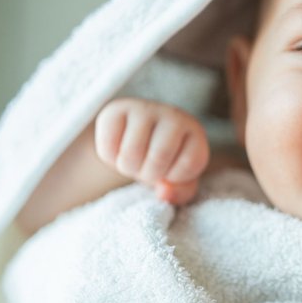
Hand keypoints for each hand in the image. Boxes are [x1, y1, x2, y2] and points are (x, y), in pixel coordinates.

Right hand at [95, 98, 209, 203]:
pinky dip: (111, 159)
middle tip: (148, 168)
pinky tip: (119, 150)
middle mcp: (172, 114)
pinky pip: (107, 148)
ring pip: (130, 154)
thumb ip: (180, 192)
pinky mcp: (113, 110)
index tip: (171, 169)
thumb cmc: (167, 160)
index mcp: (194, 131)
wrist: (142, 136)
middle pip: (158, 157)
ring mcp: (143, 109)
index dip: (175, 176)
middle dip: (149, 174)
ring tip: (135, 160)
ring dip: (128, 168)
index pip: (189, 163)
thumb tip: (164, 193)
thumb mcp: (181, 179)